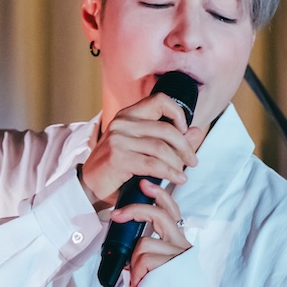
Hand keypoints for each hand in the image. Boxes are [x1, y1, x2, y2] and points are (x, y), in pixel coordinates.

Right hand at [79, 92, 205, 206]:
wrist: (89, 186)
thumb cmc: (118, 168)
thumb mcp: (143, 149)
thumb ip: (170, 140)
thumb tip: (196, 131)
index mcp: (128, 115)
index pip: (160, 100)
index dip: (178, 113)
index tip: (185, 131)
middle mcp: (123, 123)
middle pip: (166, 129)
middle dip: (185, 147)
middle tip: (193, 161)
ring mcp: (119, 139)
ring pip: (162, 148)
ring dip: (178, 163)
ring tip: (182, 174)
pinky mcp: (118, 158)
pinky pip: (153, 164)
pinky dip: (170, 173)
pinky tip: (177, 179)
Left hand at [111, 180, 190, 286]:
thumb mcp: (160, 265)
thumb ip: (150, 250)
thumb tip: (127, 245)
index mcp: (179, 240)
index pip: (172, 210)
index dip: (159, 194)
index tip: (144, 184)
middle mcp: (181, 244)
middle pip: (158, 215)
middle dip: (135, 210)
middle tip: (116, 215)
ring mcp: (177, 254)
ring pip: (143, 244)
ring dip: (133, 264)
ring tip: (138, 280)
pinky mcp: (171, 265)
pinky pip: (142, 262)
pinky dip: (135, 276)